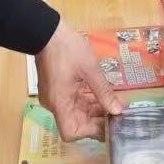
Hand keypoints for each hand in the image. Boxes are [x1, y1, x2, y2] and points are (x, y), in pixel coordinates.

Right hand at [32, 24, 126, 140]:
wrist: (47, 31)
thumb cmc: (68, 49)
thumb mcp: (90, 69)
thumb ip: (103, 92)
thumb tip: (117, 110)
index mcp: (60, 102)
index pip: (71, 132)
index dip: (90, 132)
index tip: (108, 124)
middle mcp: (55, 104)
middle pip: (76, 122)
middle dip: (97, 119)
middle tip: (117, 112)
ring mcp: (55, 96)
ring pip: (76, 110)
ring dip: (94, 108)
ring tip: (114, 102)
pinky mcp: (57, 88)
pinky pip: (73, 100)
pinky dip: (87, 99)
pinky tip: (102, 92)